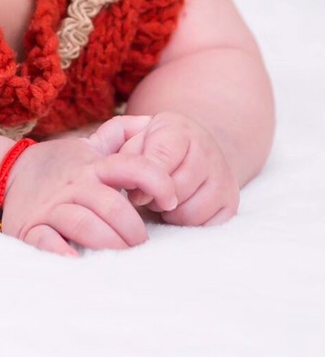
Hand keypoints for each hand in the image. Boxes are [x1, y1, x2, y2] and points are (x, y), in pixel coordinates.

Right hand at [1, 115, 178, 258]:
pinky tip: (78, 262)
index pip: (132, 166)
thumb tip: (151, 122)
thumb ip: (119, 136)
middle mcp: (75, 184)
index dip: (158, 182)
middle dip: (134, 231)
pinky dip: (65, 255)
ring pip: (86, 225)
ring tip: (121, 257)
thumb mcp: (88, 147)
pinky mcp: (32, 228)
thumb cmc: (58, 167)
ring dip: (110, 244)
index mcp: (92, 165)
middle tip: (141, 246)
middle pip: (113, 206)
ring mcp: (52, 207)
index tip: (171, 201)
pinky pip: (49, 243)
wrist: (4, 176)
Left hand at [123, 111, 239, 226]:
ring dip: (171, 214)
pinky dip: (189, 224)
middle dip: (156, 199)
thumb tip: (136, 189)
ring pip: (191, 213)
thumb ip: (123, 153)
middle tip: (151, 196)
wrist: (191, 149)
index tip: (136, 190)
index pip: (160, 159)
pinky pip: (206, 227)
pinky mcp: (232, 201)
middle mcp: (207, 149)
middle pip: (176, 191)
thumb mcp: (133, 138)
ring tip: (165, 201)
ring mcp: (223, 176)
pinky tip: (182, 209)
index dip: (144, 182)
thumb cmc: (153, 147)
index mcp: (179, 130)